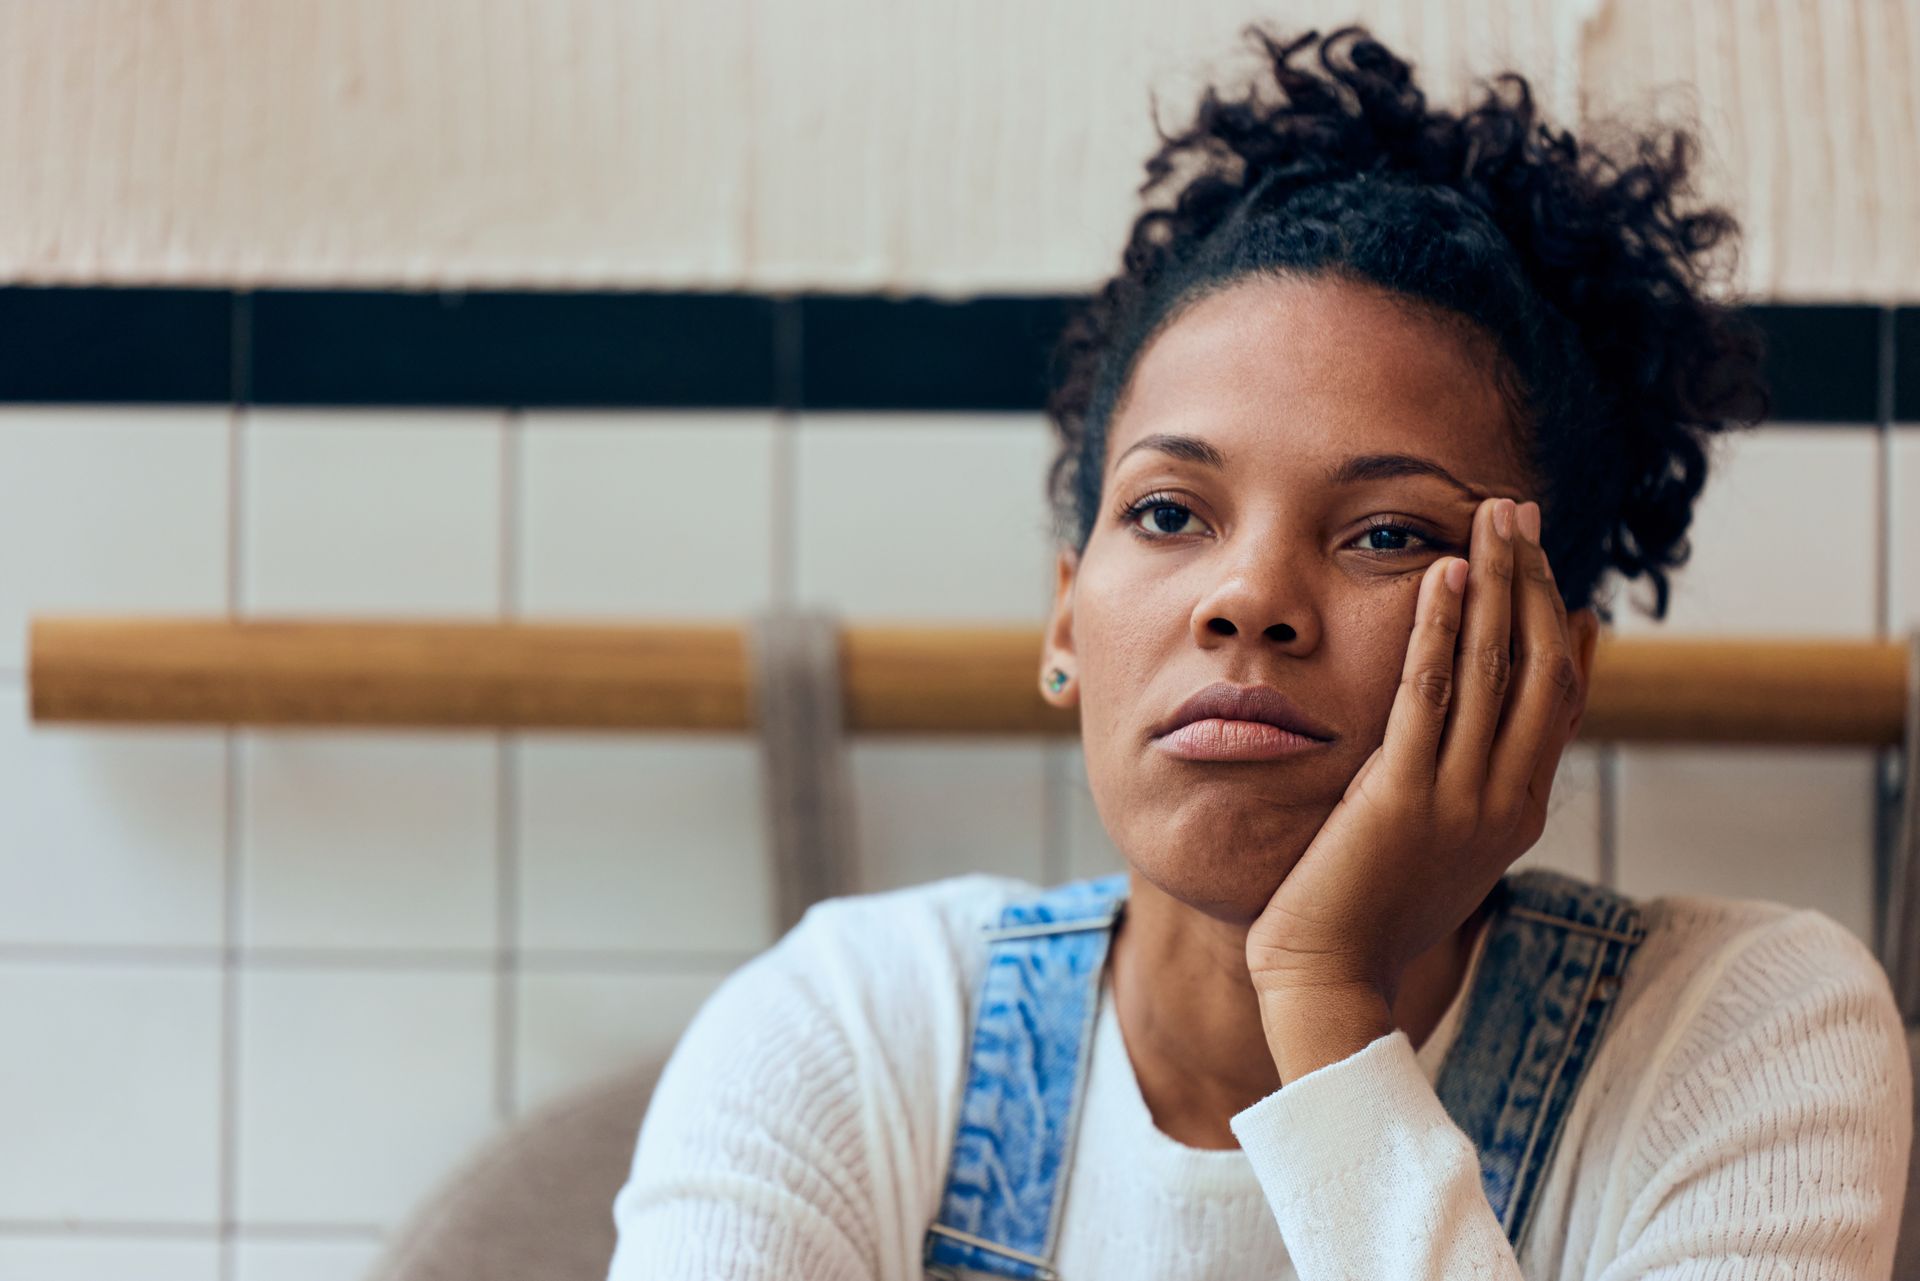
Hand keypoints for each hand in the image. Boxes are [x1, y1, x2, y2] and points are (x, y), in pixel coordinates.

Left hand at [1243, 496, 1584, 1022]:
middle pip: (1543, 666)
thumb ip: (1454, 794)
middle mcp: (1505, 801)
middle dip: (1535, 581)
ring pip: (1496, 669)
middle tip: (1521, 514)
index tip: (1562, 576)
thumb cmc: (1364, 915)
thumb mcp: (1433, 849)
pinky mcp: (1402, 797)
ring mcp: (1460, 799)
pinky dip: (1439, 630)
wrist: (1328, 980)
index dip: (1565, 630)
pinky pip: (1428, 696)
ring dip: (1497, 584)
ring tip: (1492, 518)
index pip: (1561, 701)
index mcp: (1517, 812)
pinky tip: (1441, 577)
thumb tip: (1454, 745)